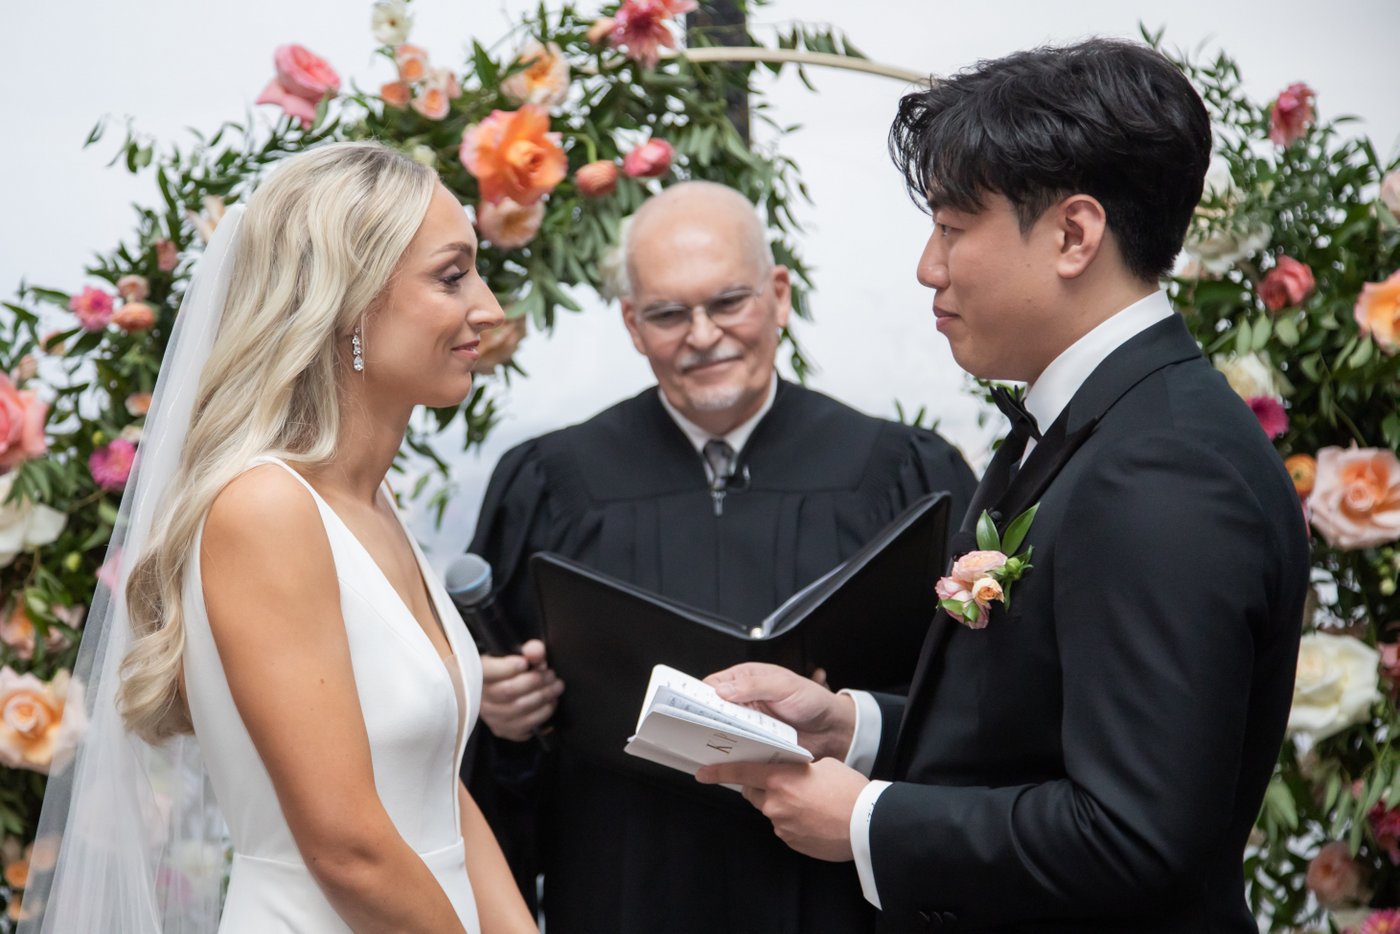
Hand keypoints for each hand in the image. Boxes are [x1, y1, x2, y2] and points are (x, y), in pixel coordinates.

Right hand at [479, 639, 562, 741]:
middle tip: (551, 674)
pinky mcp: (502, 730)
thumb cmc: (510, 671)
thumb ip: (528, 650)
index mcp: (479, 674)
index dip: (508, 667)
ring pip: (519, 710)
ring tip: (556, 687)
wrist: (501, 690)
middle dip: (535, 682)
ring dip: (543, 698)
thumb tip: (537, 652)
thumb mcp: (516, 655)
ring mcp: (490, 717)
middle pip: (508, 691)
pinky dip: (542, 715)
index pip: (488, 671)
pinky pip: (524, 727)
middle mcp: (480, 698)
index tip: (525, 662)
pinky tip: (550, 704)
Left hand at [695, 758, 866, 861]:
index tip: (703, 773)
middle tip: (787, 783)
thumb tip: (790, 773)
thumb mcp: (822, 765)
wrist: (868, 823)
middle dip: (764, 787)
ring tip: (812, 803)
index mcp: (780, 780)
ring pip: (773, 811)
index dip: (720, 772)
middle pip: (756, 793)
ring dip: (784, 805)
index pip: (742, 773)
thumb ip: (797, 767)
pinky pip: (786, 827)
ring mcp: (783, 826)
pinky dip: (795, 821)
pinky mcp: (792, 842)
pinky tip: (815, 818)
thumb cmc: (849, 791)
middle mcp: (775, 804)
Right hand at [704, 662, 854, 759]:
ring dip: (716, 737)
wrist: (832, 730)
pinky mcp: (755, 744)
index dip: (698, 694)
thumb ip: (754, 685)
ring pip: (722, 731)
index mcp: (746, 680)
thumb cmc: (812, 700)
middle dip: (703, 718)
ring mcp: (749, 724)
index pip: (713, 685)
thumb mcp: (784, 686)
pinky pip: (737, 749)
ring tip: (705, 745)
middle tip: (693, 728)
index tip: (687, 705)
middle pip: (713, 710)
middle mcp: (744, 702)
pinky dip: (731, 753)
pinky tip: (727, 757)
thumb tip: (724, 690)